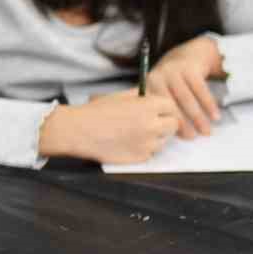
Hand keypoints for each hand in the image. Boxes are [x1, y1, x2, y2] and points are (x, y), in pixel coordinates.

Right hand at [38, 90, 181, 163]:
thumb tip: (151, 96)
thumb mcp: (118, 96)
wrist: (79, 131)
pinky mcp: (141, 157)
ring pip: (164, 140)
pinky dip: (144, 149)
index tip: (159, 110)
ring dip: (156, 137)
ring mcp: (148, 143)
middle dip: (165, 123)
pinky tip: (128, 143)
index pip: (171, 106)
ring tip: (135, 133)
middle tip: (152, 123)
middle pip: (173, 125)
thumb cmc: (95, 112)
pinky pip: (151, 153)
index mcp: (147, 106)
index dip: (165, 108)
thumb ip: (138, 96)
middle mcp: (152, 125)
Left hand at [145, 36, 224, 138]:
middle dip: (181, 123)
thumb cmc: (173, 78)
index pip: (155, 108)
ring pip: (187, 99)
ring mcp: (174, 71)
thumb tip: (164, 134)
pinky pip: (201, 90)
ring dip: (198, 117)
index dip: (164, 123)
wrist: (189, 53)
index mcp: (148, 85)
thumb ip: (160, 105)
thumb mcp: (161, 87)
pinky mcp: (190, 68)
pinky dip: (209, 105)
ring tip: (206, 131)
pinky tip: (215, 116)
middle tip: (191, 138)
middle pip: (170, 105)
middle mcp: (158, 77)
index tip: (172, 137)